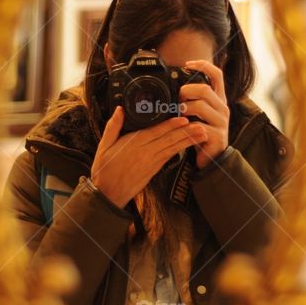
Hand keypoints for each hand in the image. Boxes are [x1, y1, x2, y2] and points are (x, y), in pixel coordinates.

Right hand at [90, 106, 208, 207]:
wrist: (108, 194)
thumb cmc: (105, 170)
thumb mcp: (104, 145)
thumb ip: (113, 126)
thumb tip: (120, 109)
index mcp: (133, 144)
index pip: (155, 132)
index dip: (170, 125)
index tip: (183, 119)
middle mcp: (144, 153)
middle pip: (168, 139)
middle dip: (186, 132)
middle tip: (201, 126)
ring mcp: (151, 162)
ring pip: (172, 148)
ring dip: (187, 141)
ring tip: (201, 135)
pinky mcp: (154, 170)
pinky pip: (169, 157)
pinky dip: (179, 150)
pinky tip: (188, 145)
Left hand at [180, 59, 228, 168]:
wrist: (211, 159)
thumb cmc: (201, 133)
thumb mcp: (199, 113)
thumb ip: (192, 99)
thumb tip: (175, 86)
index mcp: (219, 99)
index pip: (217, 74)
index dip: (203, 65)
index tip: (187, 64)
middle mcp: (223, 108)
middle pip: (204, 89)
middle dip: (185, 92)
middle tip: (177, 101)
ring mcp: (222, 122)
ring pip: (200, 106)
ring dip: (184, 110)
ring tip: (179, 116)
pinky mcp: (217, 136)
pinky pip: (198, 126)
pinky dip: (187, 127)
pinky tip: (184, 130)